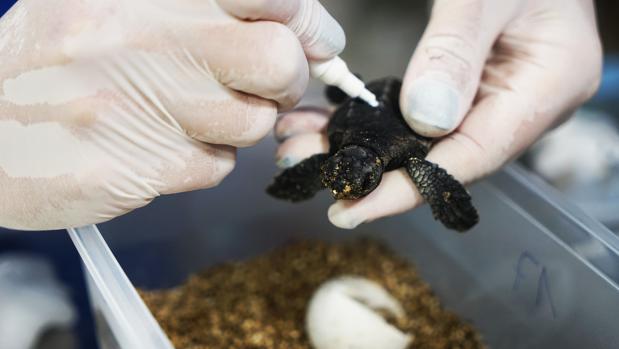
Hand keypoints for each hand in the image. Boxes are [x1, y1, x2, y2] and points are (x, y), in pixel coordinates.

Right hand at [0, 0, 343, 229]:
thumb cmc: (56, 61)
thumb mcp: (116, 4)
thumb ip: (201, 10)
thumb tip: (298, 28)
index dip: (307, 22)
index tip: (316, 40)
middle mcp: (147, 38)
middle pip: (278, 62)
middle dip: (287, 80)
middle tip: (267, 85)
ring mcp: (141, 104)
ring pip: (252, 124)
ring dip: (237, 124)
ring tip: (188, 114)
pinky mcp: (137, 165)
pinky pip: (214, 166)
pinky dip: (202, 158)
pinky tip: (159, 145)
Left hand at [274, 0, 601, 228]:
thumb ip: (455, 50)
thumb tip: (424, 120)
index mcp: (548, 86)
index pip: (473, 157)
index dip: (410, 189)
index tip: (353, 207)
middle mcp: (524, 105)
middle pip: (444, 157)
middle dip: (373, 170)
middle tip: (308, 168)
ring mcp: (496, 96)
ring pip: (426, 140)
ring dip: (366, 146)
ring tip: (305, 145)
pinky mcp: (471, 86)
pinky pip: (422, 113)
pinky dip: (377, 121)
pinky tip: (332, 121)